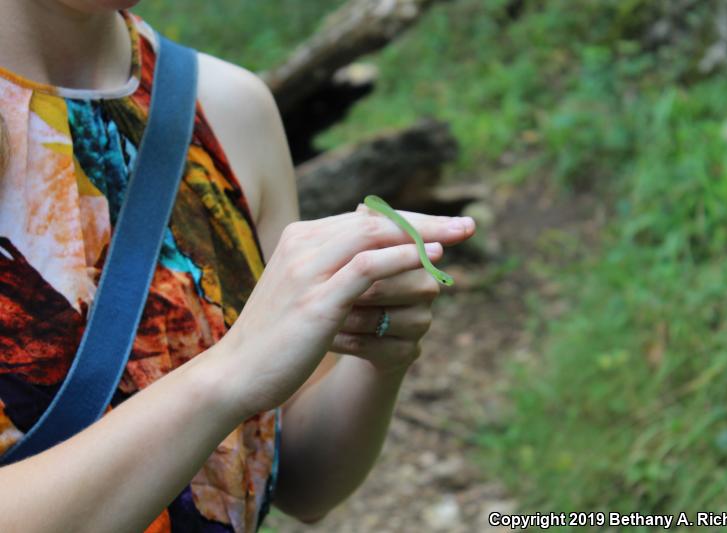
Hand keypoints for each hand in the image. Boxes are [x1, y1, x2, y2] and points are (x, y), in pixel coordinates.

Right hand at [207, 206, 474, 419]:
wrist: (235, 375)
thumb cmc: (276, 339)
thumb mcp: (304, 294)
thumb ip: (333, 270)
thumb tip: (373, 259)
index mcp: (299, 239)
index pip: (364, 219)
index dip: (409, 219)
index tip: (446, 225)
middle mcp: (302, 245)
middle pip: (375, 220)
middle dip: (426, 220)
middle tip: (468, 225)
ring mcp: (308, 270)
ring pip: (374, 235)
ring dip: (423, 234)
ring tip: (460, 236)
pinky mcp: (316, 300)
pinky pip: (367, 267)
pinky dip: (403, 258)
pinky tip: (433, 257)